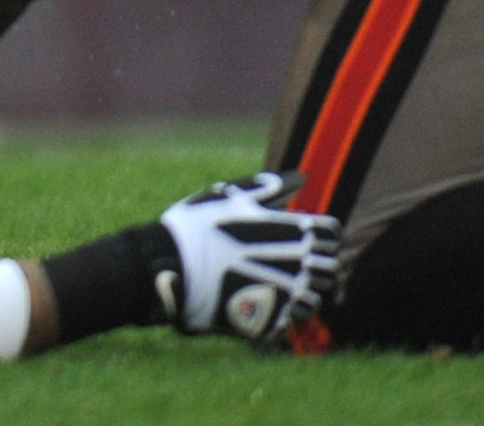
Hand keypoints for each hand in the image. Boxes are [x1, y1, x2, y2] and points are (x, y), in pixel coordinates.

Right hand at [156, 174, 337, 342]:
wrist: (167, 267)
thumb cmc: (195, 225)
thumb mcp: (229, 195)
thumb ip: (270, 187)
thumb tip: (302, 177)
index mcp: (292, 230)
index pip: (330, 233)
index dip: (316, 233)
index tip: (295, 235)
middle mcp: (298, 263)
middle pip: (329, 267)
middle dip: (311, 264)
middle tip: (280, 261)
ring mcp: (288, 294)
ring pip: (316, 297)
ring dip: (299, 290)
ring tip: (269, 282)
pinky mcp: (273, 321)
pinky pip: (293, 319)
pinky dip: (282, 311)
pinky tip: (259, 299)